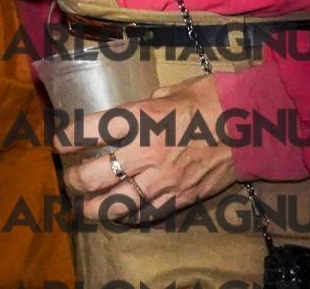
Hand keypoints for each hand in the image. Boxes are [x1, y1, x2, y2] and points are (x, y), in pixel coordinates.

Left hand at [56, 74, 238, 223]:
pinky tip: (120, 212)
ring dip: (94, 206)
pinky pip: (146, 213)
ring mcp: (163, 179)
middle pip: (94, 175)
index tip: (59, 143)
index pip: (88, 131)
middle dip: (74, 179)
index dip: (67, 138)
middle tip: (70, 178)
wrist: (251, 125)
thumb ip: (139, 108)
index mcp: (139, 119)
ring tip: (86, 204)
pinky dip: (129, 215)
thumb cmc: (208, 100)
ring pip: (115, 203)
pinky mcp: (181, 197)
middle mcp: (145, 152)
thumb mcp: (166, 93)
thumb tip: (123, 118)